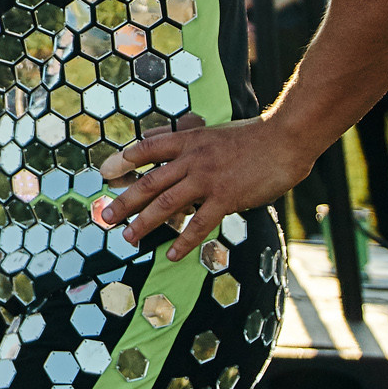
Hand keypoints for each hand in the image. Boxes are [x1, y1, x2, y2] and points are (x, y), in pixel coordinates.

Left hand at [95, 115, 318, 259]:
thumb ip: (192, 146)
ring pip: (167, 203)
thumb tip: (173, 158)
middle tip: (105, 216)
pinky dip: (183, 241)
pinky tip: (172, 254)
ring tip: (129, 237)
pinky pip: (199, 224)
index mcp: (188, 140)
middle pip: (149, 181)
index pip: (146, 149)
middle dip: (124, 200)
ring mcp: (207, 178)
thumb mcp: (214, 134)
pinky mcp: (225, 197)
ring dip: (145, 223)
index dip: (122, 161)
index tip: (103, 173)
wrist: (284, 139)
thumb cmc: (253, 137)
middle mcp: (191, 159)